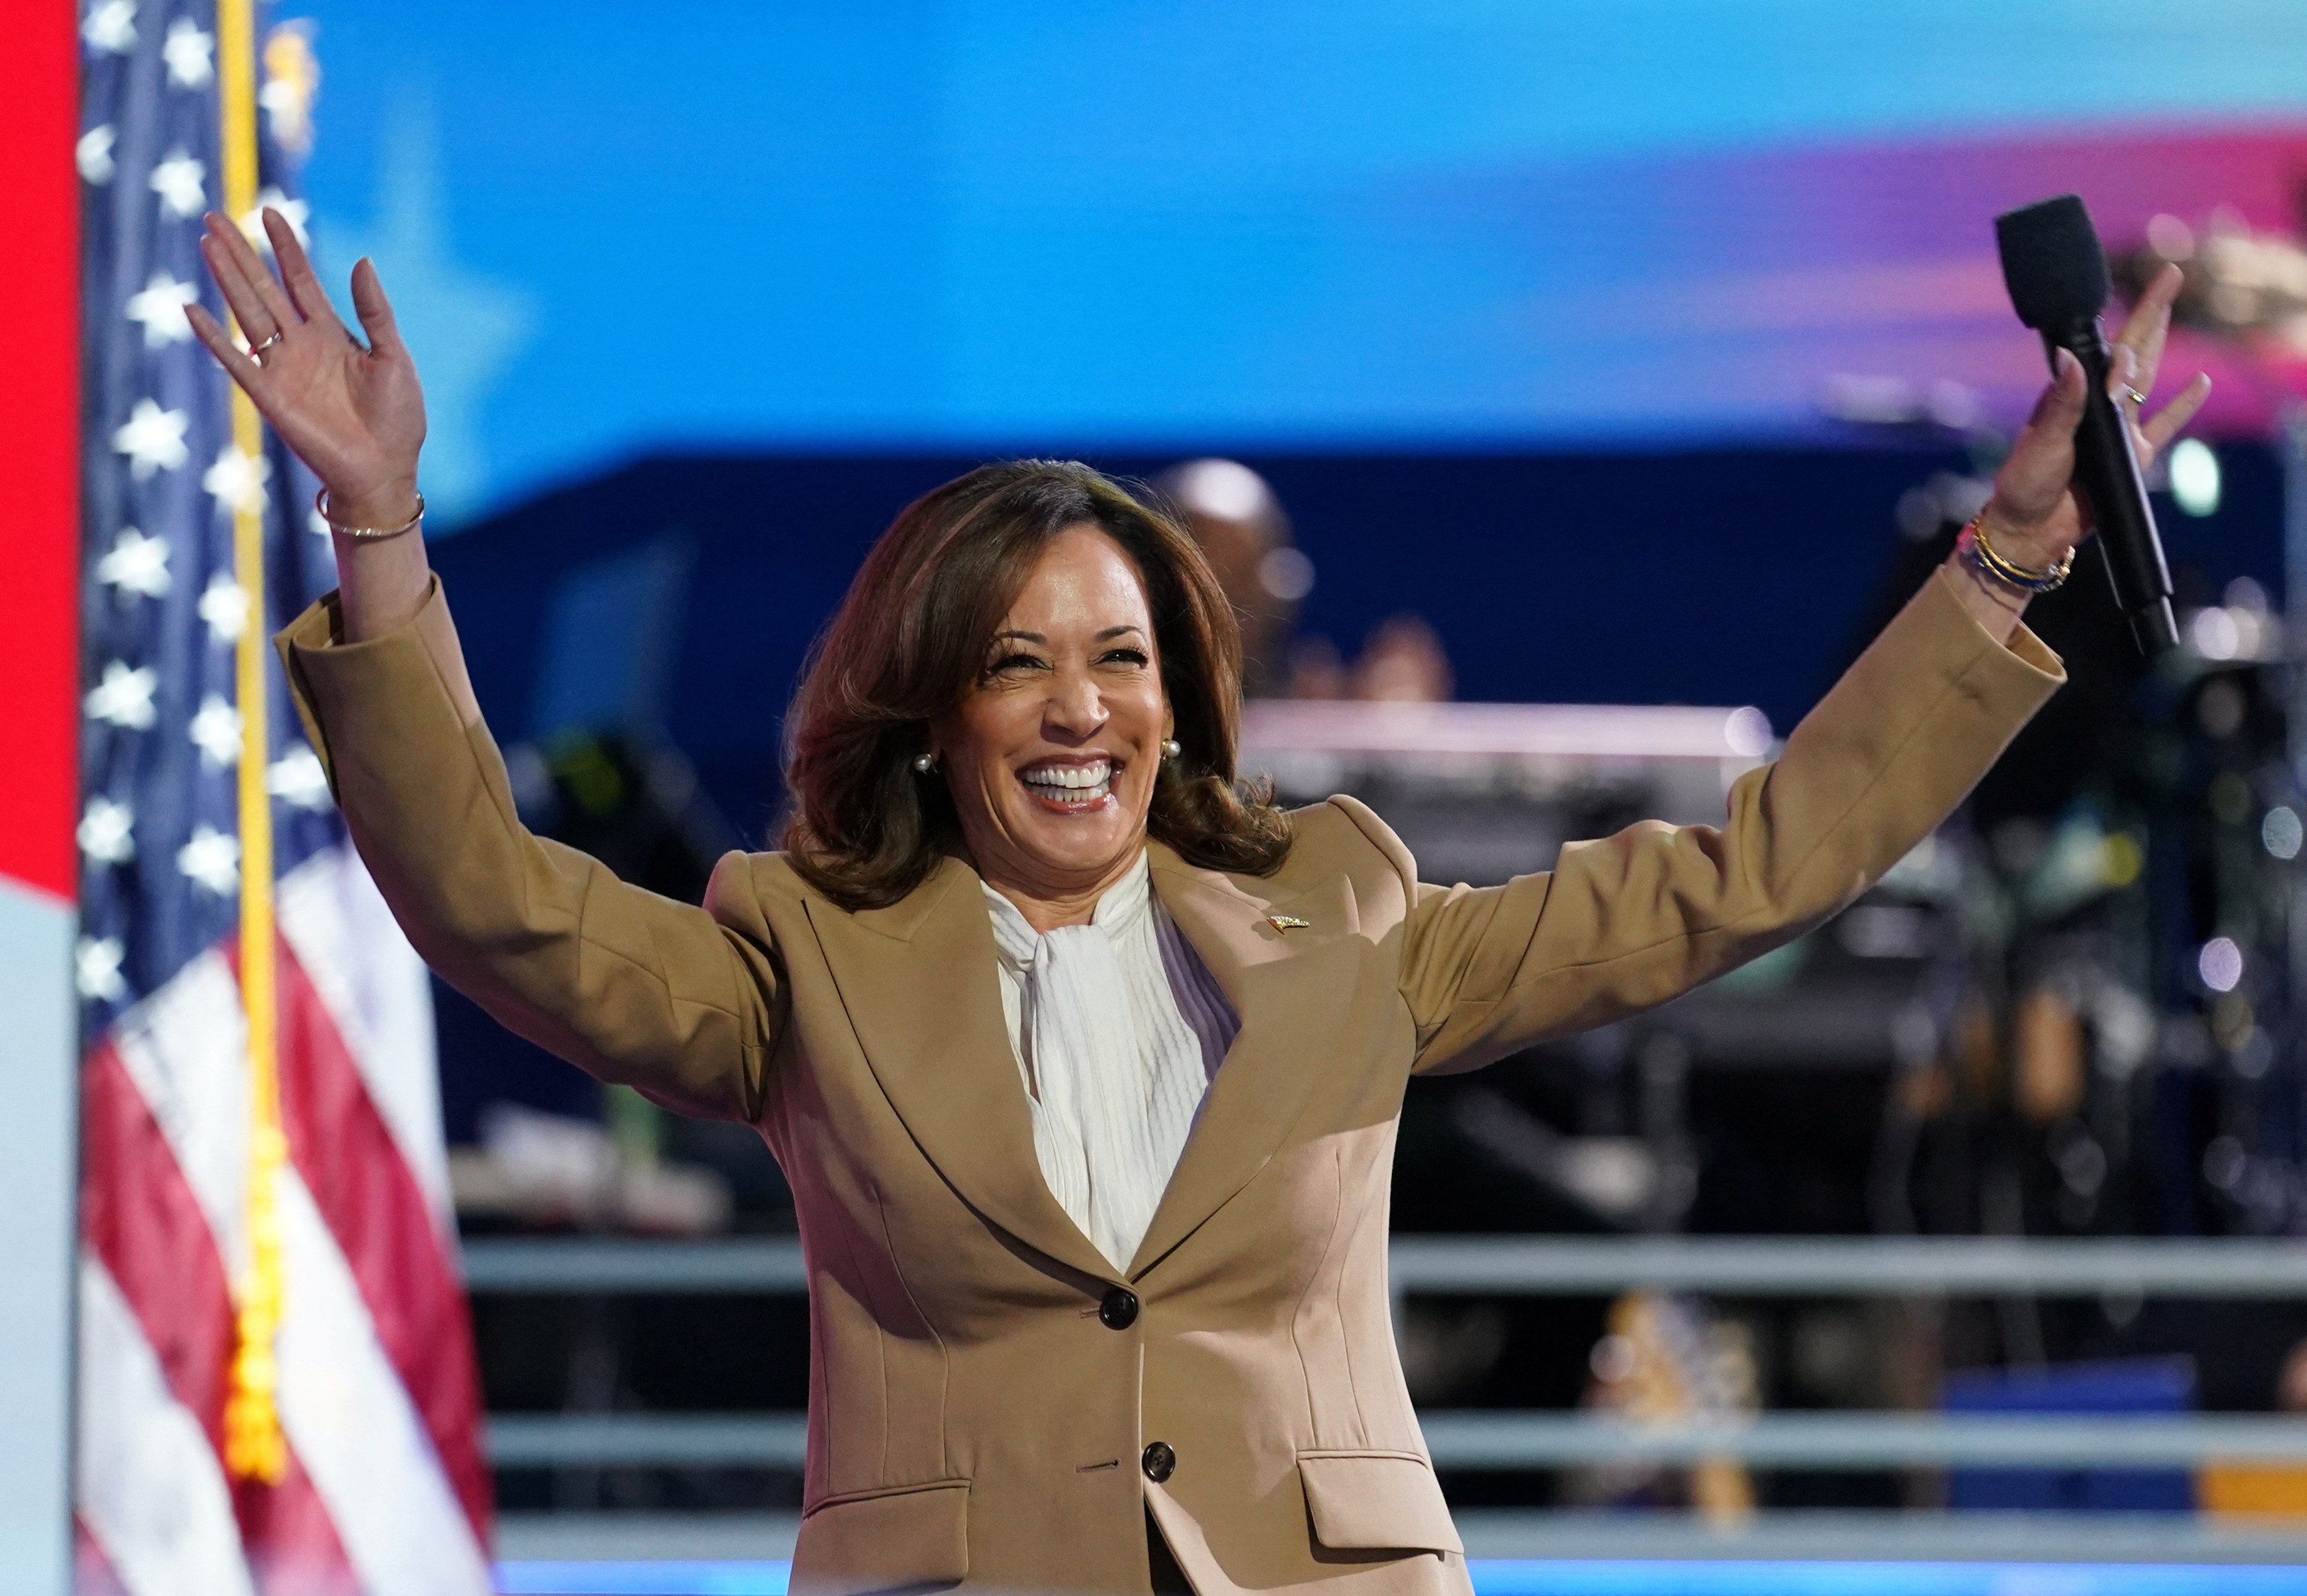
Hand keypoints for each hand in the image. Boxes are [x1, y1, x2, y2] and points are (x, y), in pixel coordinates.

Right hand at [186, 208, 425, 527]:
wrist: (385, 470)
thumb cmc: (398, 419)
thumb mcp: (394, 357)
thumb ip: (375, 311)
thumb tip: (362, 260)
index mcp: (333, 334)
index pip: (301, 280)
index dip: (285, 247)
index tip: (270, 212)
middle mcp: (301, 345)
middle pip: (264, 288)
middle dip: (242, 253)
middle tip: (217, 216)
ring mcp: (282, 367)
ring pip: (247, 312)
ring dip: (226, 278)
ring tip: (207, 242)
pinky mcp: (269, 395)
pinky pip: (234, 359)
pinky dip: (213, 336)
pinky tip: (191, 308)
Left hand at [1978, 261, 2211, 574]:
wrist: (2030, 531)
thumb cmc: (2024, 487)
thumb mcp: (2040, 443)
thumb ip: (2062, 405)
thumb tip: (2071, 357)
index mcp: (2069, 398)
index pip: (2102, 356)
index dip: (2121, 346)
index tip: (2126, 353)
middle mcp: (2096, 407)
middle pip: (2130, 351)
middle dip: (2150, 313)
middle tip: (2169, 275)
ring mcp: (2118, 430)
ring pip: (2147, 379)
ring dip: (2160, 345)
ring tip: (2171, 309)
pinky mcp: (2134, 457)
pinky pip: (2164, 426)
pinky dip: (2182, 406)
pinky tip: (2198, 382)